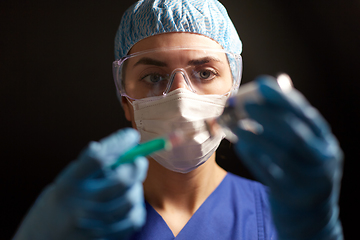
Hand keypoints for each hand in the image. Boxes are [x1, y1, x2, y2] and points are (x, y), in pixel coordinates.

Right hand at [13, 128, 147, 239]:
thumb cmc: (53, 210)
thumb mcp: (62, 184)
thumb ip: (88, 169)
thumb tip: (122, 148)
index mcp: (67, 186)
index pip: (98, 157)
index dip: (119, 143)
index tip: (131, 136)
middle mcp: (80, 205)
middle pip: (122, 179)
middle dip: (137, 166)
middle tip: (138, 161)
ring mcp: (93, 226)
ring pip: (131, 199)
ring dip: (136, 187)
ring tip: (130, 185)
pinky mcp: (103, 239)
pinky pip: (133, 220)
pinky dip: (135, 208)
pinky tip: (127, 205)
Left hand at [234, 77, 342, 239]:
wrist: (310, 216)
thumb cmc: (302, 172)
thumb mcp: (306, 148)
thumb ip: (293, 118)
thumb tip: (280, 82)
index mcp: (326, 143)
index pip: (307, 116)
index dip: (284, 98)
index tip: (263, 83)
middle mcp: (323, 161)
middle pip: (295, 134)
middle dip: (268, 116)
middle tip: (244, 103)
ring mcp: (309, 181)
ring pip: (282, 155)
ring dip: (256, 136)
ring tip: (237, 125)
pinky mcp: (292, 196)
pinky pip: (270, 174)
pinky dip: (254, 158)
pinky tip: (241, 145)